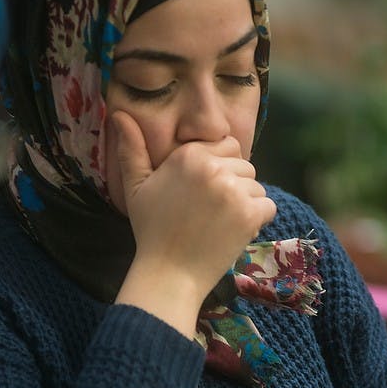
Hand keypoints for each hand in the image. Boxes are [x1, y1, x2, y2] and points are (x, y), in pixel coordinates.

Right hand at [113, 111, 275, 336]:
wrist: (168, 274)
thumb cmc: (152, 231)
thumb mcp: (136, 187)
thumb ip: (132, 149)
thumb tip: (118, 113)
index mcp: (189, 155)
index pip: (227, 145)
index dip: (220, 167)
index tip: (204, 192)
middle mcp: (213, 168)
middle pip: (244, 165)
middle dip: (233, 185)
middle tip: (210, 212)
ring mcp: (234, 191)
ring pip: (256, 187)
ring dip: (245, 204)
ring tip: (219, 224)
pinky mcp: (250, 214)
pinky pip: (267, 206)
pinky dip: (256, 221)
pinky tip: (232, 232)